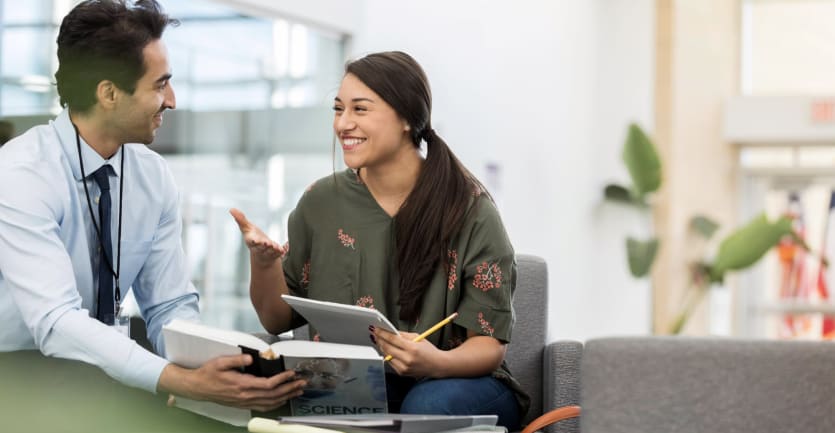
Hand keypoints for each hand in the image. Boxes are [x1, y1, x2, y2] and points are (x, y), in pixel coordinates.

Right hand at [160, 354, 306, 411]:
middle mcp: (245, 396)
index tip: (292, 374)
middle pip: (273, 395)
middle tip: (302, 383)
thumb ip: (236, 359)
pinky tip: (282, 400)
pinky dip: (275, 404)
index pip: (268, 384)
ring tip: (298, 391)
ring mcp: (244, 402)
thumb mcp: (220, 362)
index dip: (282, 380)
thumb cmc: (208, 374)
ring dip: (286, 397)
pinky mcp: (243, 404)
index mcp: (241, 384)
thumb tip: (250, 357)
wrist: (197, 388)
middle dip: (289, 389)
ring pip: (270, 403)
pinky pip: (263, 407)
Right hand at [230, 208, 284, 266]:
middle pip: (261, 247)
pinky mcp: (275, 254)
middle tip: (268, 243)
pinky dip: (281, 251)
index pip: (251, 241)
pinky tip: (283, 249)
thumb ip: (240, 219)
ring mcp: (267, 252)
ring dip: (274, 250)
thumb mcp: (247, 228)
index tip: (255, 240)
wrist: (261, 253)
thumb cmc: (253, 238)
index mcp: (252, 241)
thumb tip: (231, 209)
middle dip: (264, 246)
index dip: (254, 241)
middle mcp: (259, 248)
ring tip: (277, 247)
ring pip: (271, 252)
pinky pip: (279, 254)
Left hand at [372, 329, 443, 377]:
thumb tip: (391, 332)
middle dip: (379, 340)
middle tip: (375, 334)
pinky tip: (387, 350)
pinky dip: (387, 355)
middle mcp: (407, 359)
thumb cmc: (429, 351)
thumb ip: (403, 335)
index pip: (392, 339)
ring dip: (382, 347)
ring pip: (387, 356)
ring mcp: (404, 367)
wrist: (437, 365)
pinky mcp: (402, 373)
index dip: (382, 333)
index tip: (376, 329)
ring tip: (379, 341)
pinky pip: (390, 362)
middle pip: (387, 348)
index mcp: (412, 348)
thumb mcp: (418, 337)